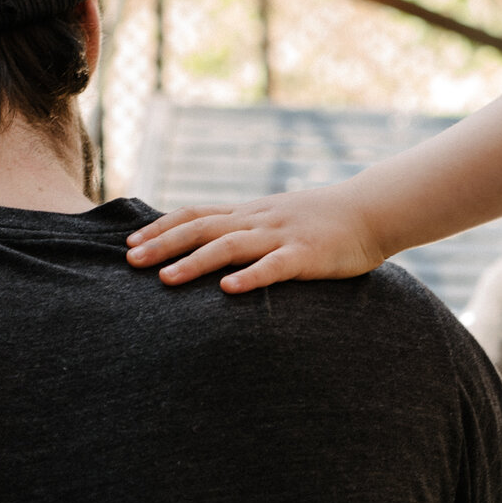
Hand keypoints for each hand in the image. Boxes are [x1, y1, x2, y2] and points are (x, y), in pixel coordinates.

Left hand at [125, 184, 387, 292]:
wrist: (371, 210)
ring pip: (230, 245)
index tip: (130, 244)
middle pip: (202, 227)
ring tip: (165, 279)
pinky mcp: (306, 254)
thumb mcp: (276, 220)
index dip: (161, 227)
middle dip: (163, 244)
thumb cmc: (322, 222)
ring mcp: (281, 236)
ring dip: (195, 261)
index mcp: (249, 213)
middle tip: (130, 261)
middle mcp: (258, 220)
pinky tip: (228, 291)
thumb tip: (210, 246)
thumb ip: (246, 231)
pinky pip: (274, 266)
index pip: (195, 214)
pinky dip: (250, 277)